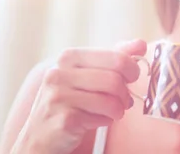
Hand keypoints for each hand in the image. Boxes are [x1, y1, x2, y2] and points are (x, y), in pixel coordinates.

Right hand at [11, 39, 146, 153]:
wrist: (39, 135)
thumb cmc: (69, 100)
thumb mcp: (88, 73)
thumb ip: (113, 57)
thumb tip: (139, 44)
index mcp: (68, 56)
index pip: (116, 57)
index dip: (132, 69)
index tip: (132, 77)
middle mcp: (59, 73)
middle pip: (115, 79)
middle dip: (125, 93)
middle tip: (124, 100)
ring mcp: (59, 96)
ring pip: (110, 100)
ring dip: (118, 109)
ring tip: (113, 111)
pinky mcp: (64, 119)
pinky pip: (102, 118)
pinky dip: (106, 120)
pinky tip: (96, 120)